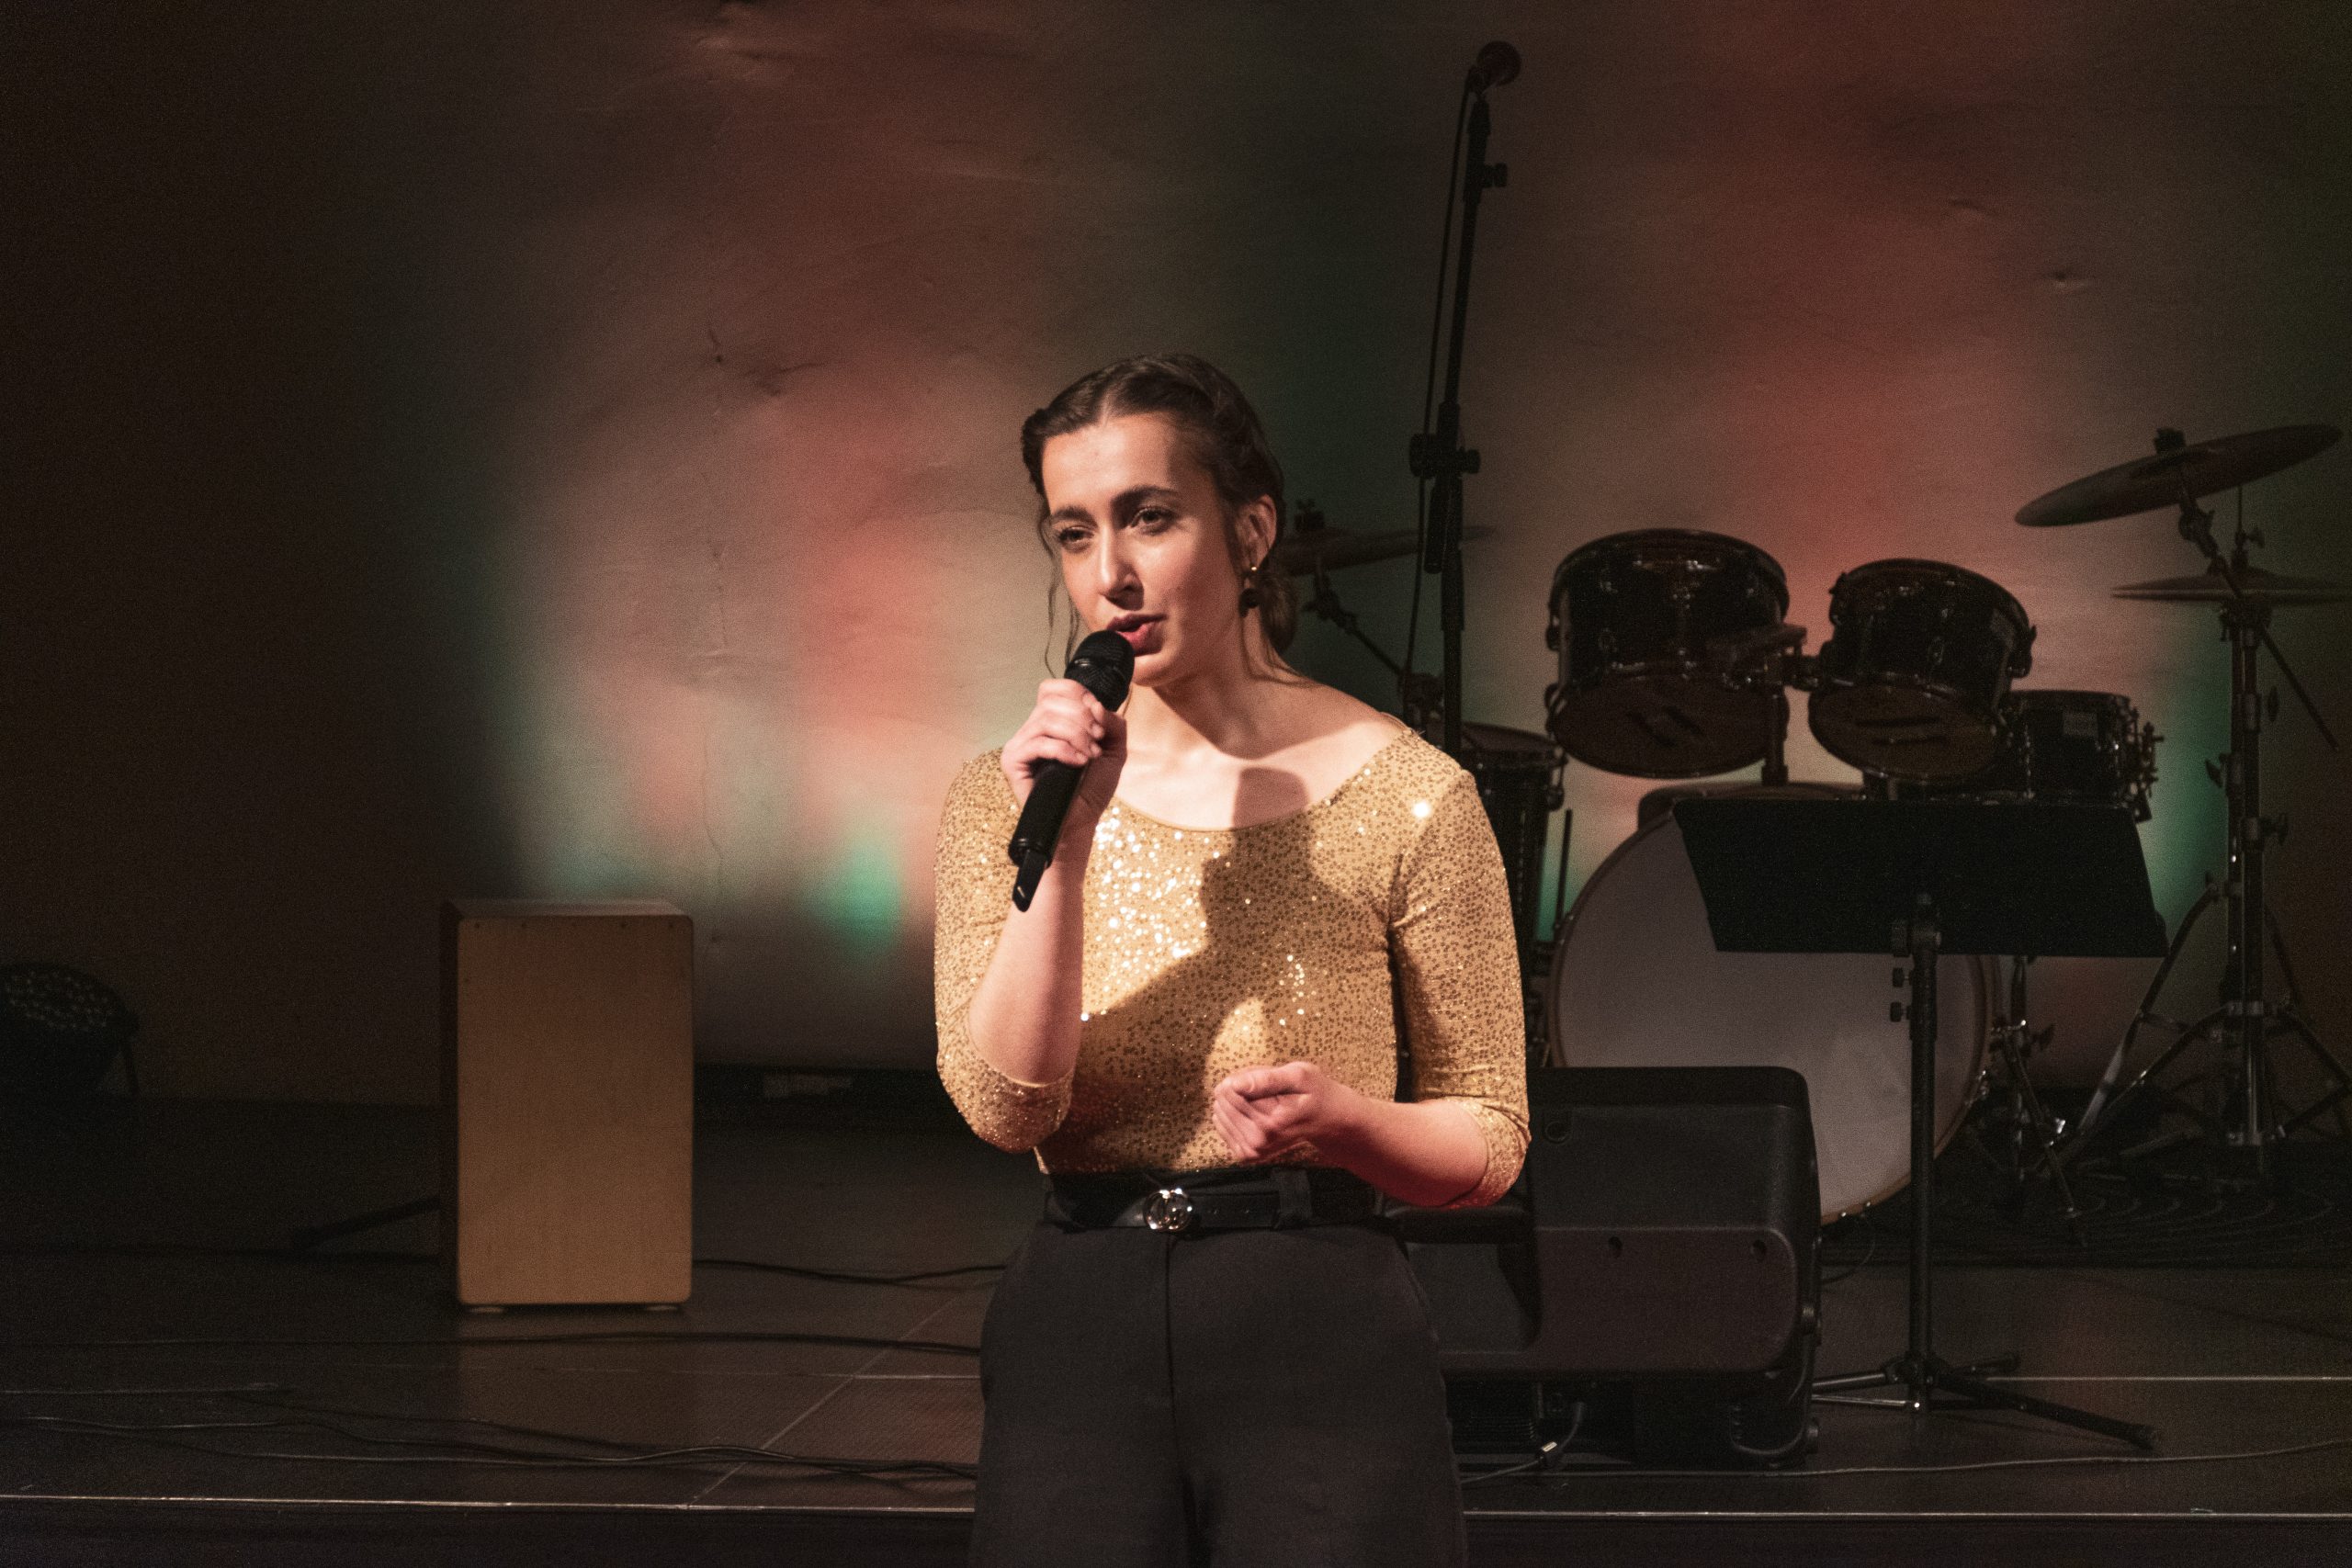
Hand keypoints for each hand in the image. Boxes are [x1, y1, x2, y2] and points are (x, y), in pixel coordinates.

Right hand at [1001, 676, 1127, 836]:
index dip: (1077, 694)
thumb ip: (1111, 722)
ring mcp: (1020, 744)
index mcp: (1050, 722)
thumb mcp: (1113, 748)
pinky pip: (1038, 743)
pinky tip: (1078, 763)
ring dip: (1076, 735)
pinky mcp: (1013, 761)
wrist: (1081, 821)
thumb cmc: (1092, 787)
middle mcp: (1032, 729)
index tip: (1097, 715)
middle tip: (1097, 740)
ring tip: (1090, 755)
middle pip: (1051, 702)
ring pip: (1046, 720)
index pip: (1053, 688)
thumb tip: (1095, 706)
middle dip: (1082, 718)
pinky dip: (1063, 750)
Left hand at [1209, 1061, 1364, 1164]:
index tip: (1263, 1078)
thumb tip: (1234, 1084)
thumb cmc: (1314, 1093)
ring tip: (1263, 1101)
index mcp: (1271, 1121)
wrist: (1327, 1121)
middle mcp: (1259, 1141)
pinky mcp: (1247, 1155)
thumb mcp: (1299, 1074)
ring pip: (1219, 1114)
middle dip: (1238, 1088)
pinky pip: (1222, 1127)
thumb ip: (1266, 1078)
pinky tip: (1255, 1112)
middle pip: (1222, 1102)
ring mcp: (1252, 1151)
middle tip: (1266, 1089)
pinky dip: (1234, 1116)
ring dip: (1236, 1102)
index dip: (1242, 1077)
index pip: (1230, 1090)